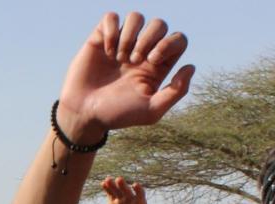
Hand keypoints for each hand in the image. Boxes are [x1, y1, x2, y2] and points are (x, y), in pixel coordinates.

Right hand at [56, 12, 194, 142]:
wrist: (84, 114)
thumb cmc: (117, 115)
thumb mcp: (151, 111)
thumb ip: (176, 92)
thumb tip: (190, 67)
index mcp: (157, 66)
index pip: (178, 39)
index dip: (169, 43)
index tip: (151, 61)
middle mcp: (142, 51)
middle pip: (160, 24)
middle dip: (149, 38)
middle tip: (134, 61)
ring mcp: (121, 43)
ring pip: (136, 17)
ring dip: (129, 35)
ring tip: (119, 57)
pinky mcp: (100, 38)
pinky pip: (111, 17)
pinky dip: (111, 30)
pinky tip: (106, 50)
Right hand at [101, 177, 158, 203]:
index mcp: (140, 200)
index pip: (140, 193)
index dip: (138, 189)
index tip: (135, 185)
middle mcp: (131, 196)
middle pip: (127, 190)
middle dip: (123, 185)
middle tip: (119, 179)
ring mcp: (122, 197)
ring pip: (117, 189)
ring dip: (112, 184)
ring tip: (107, 179)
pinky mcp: (113, 199)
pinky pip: (110, 193)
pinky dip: (106, 188)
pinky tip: (102, 183)